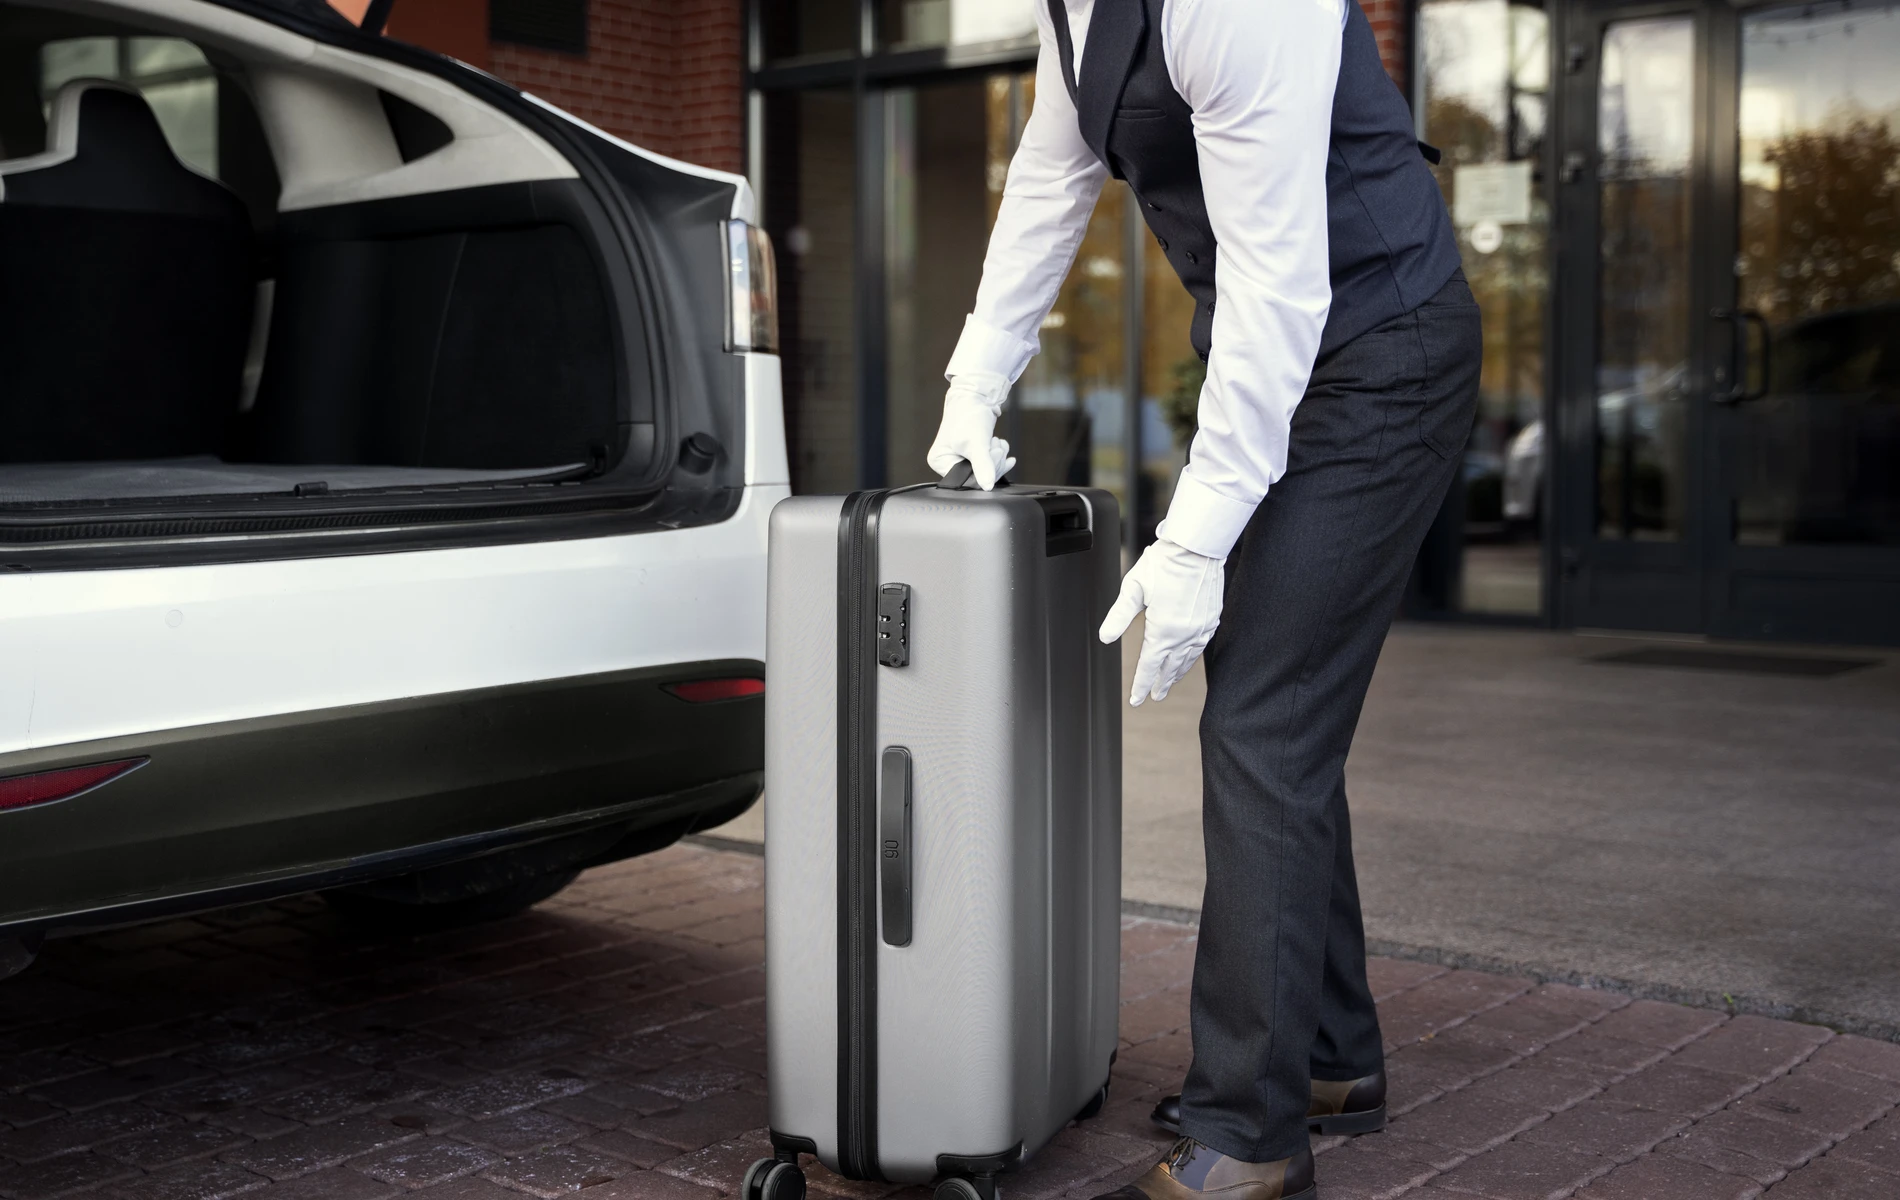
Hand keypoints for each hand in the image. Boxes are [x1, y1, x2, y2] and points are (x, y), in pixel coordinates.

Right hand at [926, 371, 1015, 489]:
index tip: (994, 454)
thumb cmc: (968, 415)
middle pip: (977, 476)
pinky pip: (989, 463)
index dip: (984, 472)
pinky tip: (1002, 446)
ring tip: (997, 441)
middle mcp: (947, 462)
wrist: (977, 395)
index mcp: (939, 462)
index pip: (966, 480)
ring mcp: (960, 458)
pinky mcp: (972, 454)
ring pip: (986, 470)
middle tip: (997, 446)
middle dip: (992, 462)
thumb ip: (983, 465)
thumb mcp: (976, 442)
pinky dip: (998, 455)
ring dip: (997, 456)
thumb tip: (987, 486)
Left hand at [1097, 537, 1225, 705]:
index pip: (1150, 666)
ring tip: (1169, 683)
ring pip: (1187, 660)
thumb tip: (1105, 638)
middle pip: (1170, 668)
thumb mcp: (1133, 589)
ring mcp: (1201, 628)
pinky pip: (1200, 647)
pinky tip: (1188, 659)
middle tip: (1153, 696)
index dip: (1141, 685)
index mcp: (1164, 630)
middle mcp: (1185, 635)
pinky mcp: (1211, 619)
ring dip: (1176, 674)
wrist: (1197, 548)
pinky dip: (1191, 658)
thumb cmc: (1164, 564)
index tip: (1136, 699)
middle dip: (1160, 684)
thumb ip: (1119, 616)